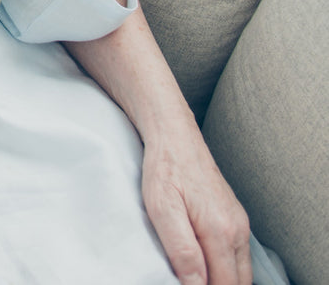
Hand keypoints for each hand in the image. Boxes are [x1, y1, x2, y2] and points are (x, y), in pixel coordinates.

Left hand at [141, 132, 250, 284]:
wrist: (174, 135)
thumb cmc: (164, 168)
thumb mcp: (162, 208)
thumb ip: (182, 250)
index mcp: (221, 231)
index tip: (185, 284)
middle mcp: (237, 230)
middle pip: (238, 282)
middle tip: (188, 281)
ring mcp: (239, 223)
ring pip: (241, 271)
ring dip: (223, 280)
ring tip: (196, 275)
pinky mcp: (235, 217)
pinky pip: (238, 255)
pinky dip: (226, 267)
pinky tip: (206, 263)